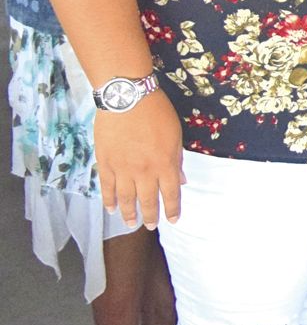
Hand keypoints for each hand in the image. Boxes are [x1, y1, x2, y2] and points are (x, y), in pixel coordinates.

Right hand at [93, 91, 184, 227]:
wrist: (127, 98)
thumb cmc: (157, 112)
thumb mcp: (175, 134)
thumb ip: (176, 160)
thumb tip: (181, 180)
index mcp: (165, 163)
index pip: (171, 193)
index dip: (172, 209)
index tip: (173, 219)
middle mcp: (145, 171)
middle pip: (148, 200)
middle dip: (150, 215)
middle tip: (150, 226)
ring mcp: (123, 169)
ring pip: (126, 198)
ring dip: (129, 213)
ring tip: (131, 223)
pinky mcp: (106, 163)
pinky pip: (107, 188)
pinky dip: (109, 200)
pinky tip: (111, 209)